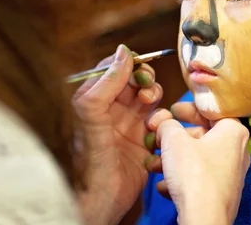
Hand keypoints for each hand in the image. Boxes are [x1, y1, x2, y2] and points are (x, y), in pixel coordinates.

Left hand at [72, 44, 162, 224]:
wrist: (101, 198)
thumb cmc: (88, 160)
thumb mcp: (91, 113)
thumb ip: (106, 81)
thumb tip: (123, 52)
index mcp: (93, 98)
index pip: (113, 68)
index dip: (129, 65)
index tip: (139, 67)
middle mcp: (111, 108)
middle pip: (135, 79)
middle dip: (145, 80)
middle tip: (146, 89)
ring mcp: (128, 123)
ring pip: (149, 96)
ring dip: (154, 97)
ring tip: (149, 108)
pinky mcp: (144, 138)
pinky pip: (159, 118)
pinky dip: (161, 118)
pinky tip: (154, 128)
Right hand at [147, 103, 250, 224]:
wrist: (204, 219)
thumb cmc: (194, 174)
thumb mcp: (173, 140)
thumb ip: (167, 125)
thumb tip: (164, 124)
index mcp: (234, 131)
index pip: (212, 110)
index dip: (189, 108)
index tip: (173, 110)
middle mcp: (238, 150)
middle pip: (202, 135)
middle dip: (176, 139)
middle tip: (159, 138)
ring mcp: (231, 173)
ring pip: (198, 159)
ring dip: (173, 160)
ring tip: (154, 166)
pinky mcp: (223, 192)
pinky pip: (200, 178)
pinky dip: (181, 179)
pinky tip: (164, 186)